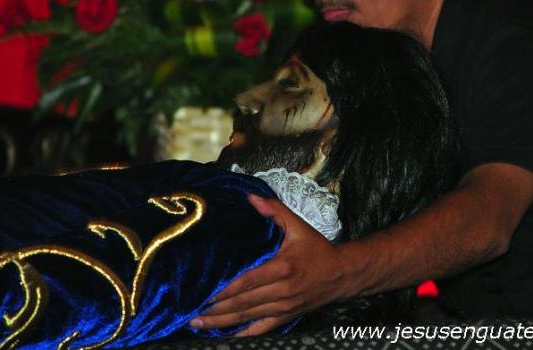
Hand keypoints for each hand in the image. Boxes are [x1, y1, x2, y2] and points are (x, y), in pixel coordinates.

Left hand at [190, 194, 353, 335]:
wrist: (342, 273)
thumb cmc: (318, 249)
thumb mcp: (299, 226)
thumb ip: (275, 211)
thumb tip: (251, 198)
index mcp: (282, 268)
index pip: (247, 281)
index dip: (225, 290)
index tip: (204, 293)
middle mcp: (282, 290)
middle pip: (243, 302)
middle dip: (216, 309)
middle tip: (191, 312)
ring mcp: (284, 306)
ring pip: (248, 317)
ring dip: (222, 322)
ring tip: (198, 322)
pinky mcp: (287, 316)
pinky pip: (261, 328)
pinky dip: (243, 333)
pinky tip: (226, 335)